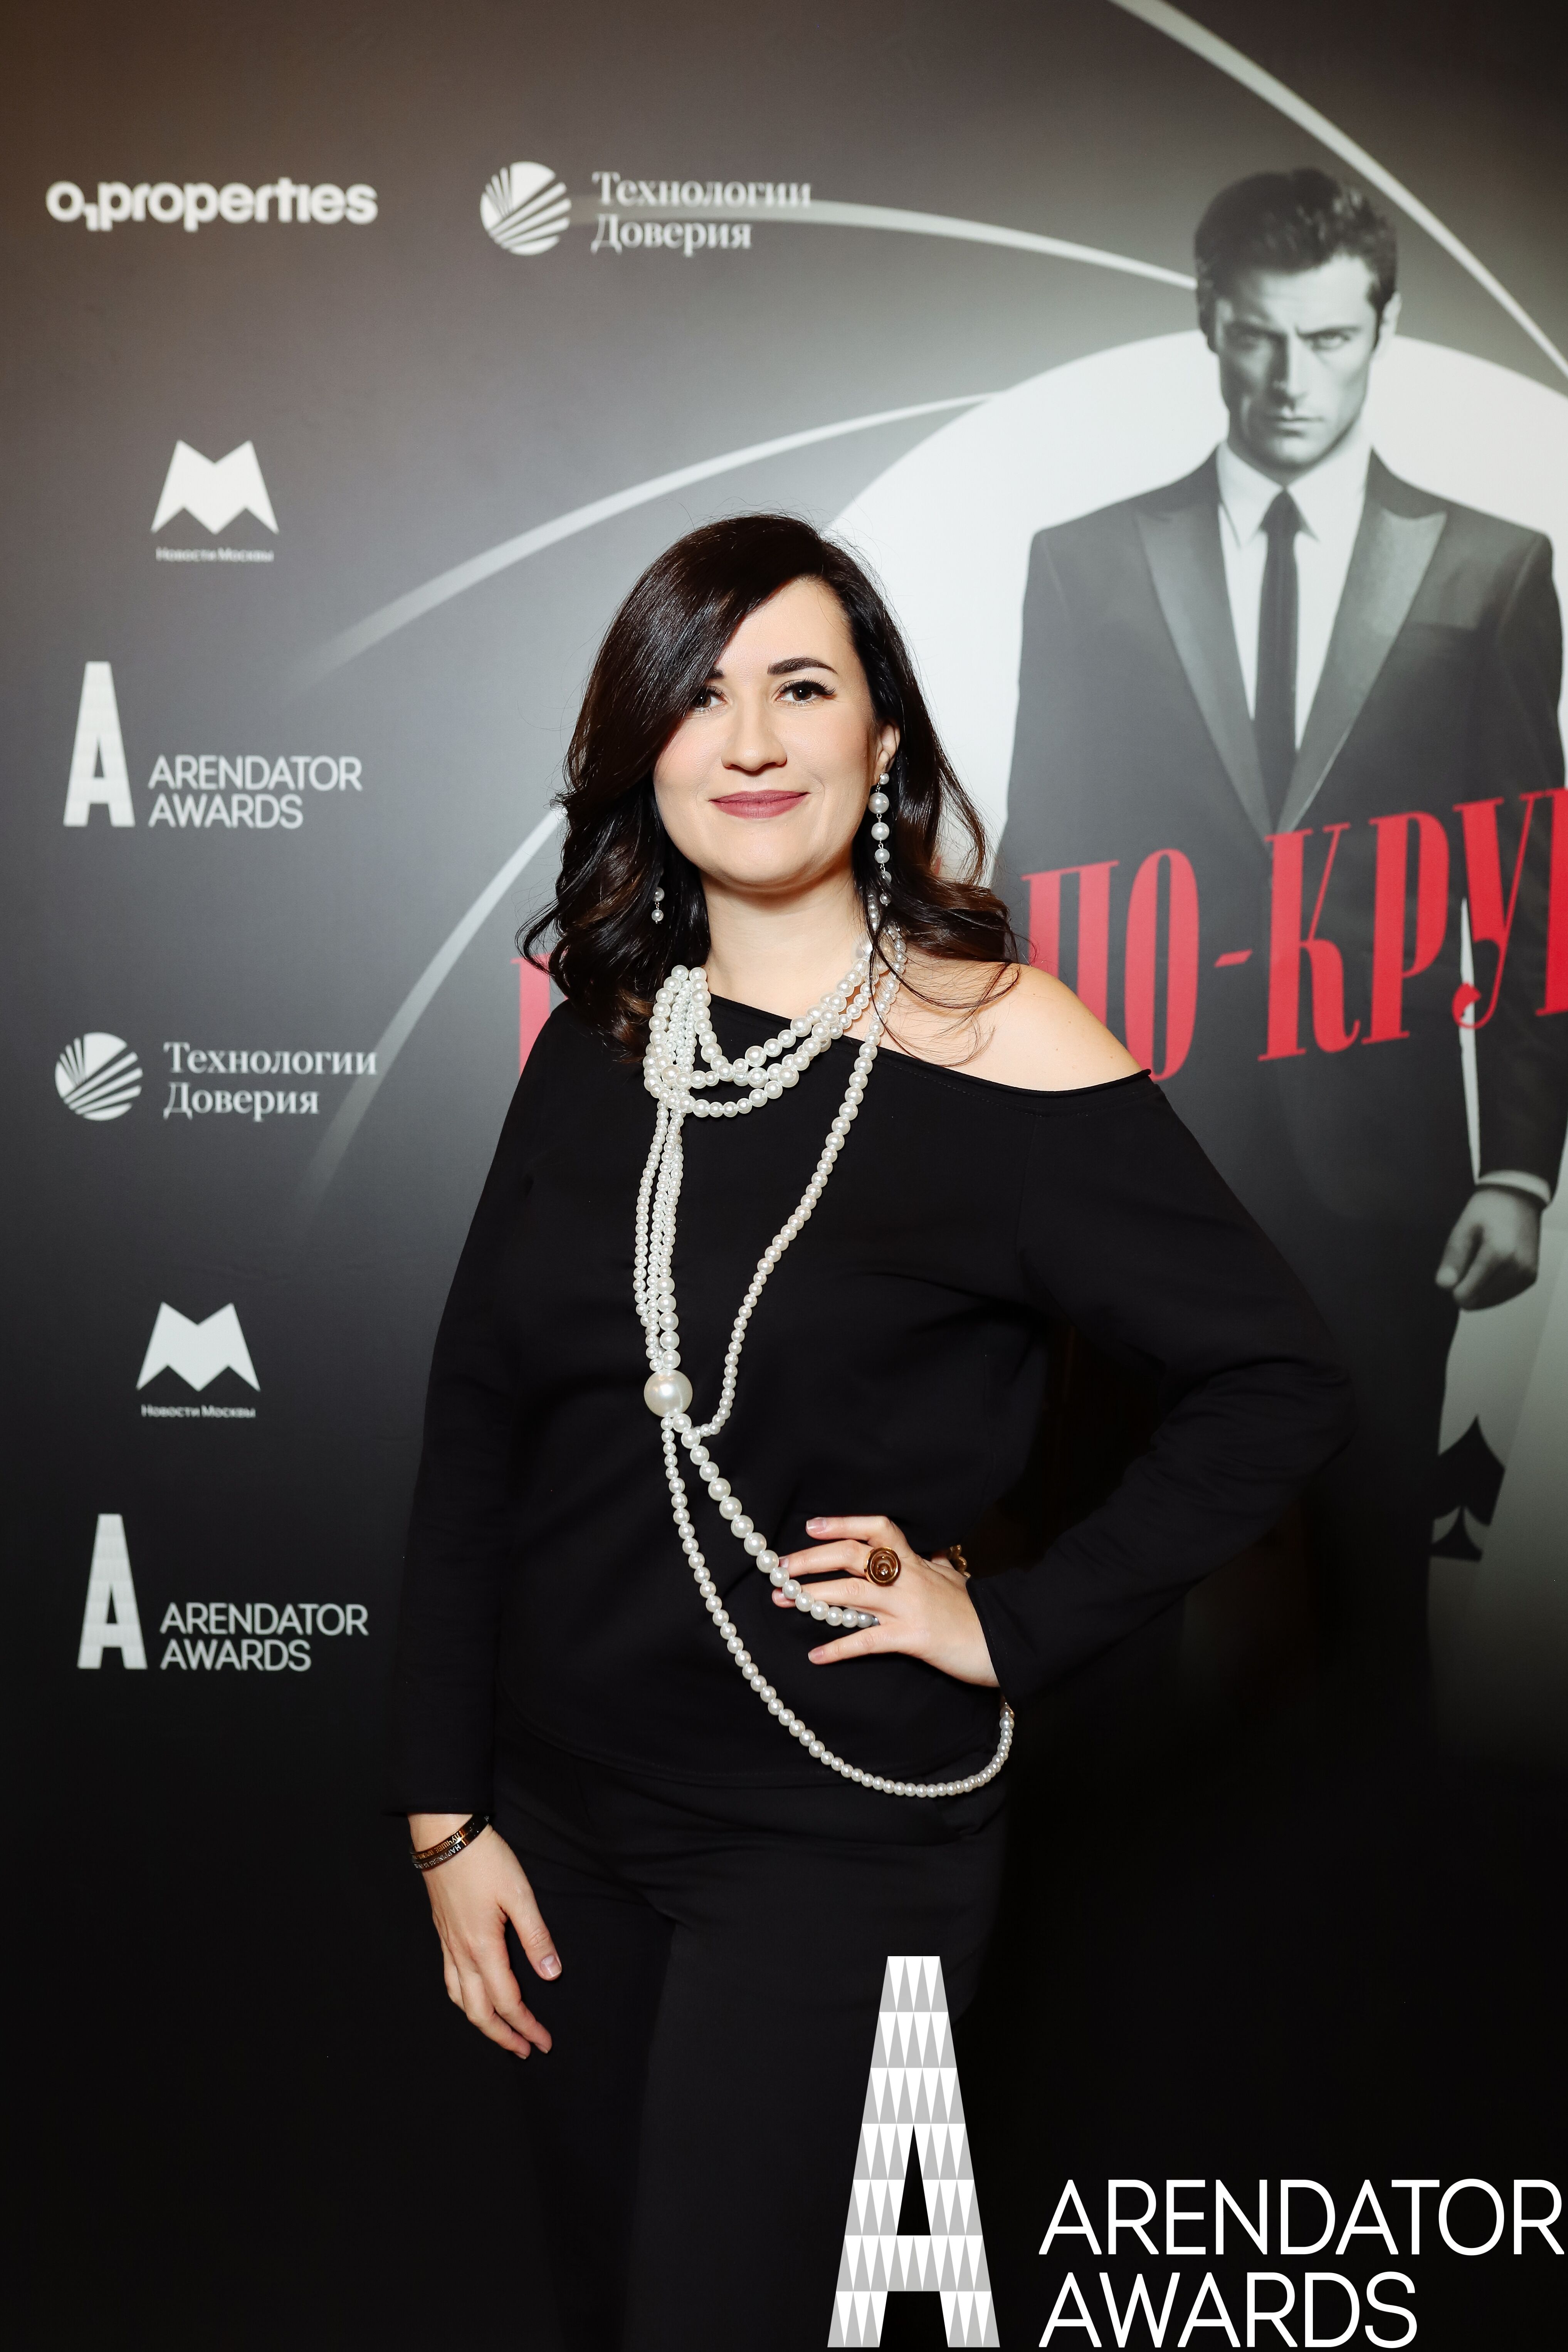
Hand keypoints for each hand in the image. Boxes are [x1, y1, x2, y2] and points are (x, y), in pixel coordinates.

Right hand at [409, 1815, 558, 2058]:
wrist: (444, 1835)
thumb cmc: (484, 1860)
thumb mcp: (519, 1894)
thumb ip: (536, 1936)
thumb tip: (551, 1975)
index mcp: (482, 1948)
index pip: (507, 2002)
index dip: (527, 2026)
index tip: (544, 2042)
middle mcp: (461, 1953)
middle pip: (479, 2012)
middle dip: (503, 2036)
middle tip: (525, 2050)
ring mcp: (448, 1944)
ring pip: (460, 2000)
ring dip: (481, 2022)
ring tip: (500, 2032)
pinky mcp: (443, 1933)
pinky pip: (450, 1980)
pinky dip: (463, 2000)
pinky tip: (473, 1995)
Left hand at [771, 1513, 998, 1686]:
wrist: (1005, 1641)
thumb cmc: (977, 1611)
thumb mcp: (955, 1577)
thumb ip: (935, 1563)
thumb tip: (929, 1549)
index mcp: (916, 1561)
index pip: (878, 1528)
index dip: (843, 1523)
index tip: (812, 1526)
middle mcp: (909, 1578)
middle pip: (853, 1555)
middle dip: (811, 1559)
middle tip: (779, 1567)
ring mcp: (909, 1607)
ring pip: (852, 1593)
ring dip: (812, 1596)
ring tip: (782, 1601)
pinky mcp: (913, 1637)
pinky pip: (867, 1640)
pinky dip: (839, 1648)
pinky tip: (816, 1655)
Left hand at [1435, 1186, 1541, 1309]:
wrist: (1518, 1198)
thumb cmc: (1486, 1210)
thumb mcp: (1463, 1228)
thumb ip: (1453, 1259)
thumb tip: (1444, 1286)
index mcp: (1498, 1255)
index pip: (1466, 1295)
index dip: (1452, 1286)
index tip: (1453, 1268)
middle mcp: (1517, 1269)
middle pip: (1477, 1301)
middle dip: (1466, 1286)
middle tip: (1469, 1260)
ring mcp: (1527, 1275)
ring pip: (1489, 1301)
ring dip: (1479, 1287)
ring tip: (1482, 1260)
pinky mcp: (1531, 1278)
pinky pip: (1503, 1296)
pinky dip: (1492, 1287)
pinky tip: (1491, 1266)